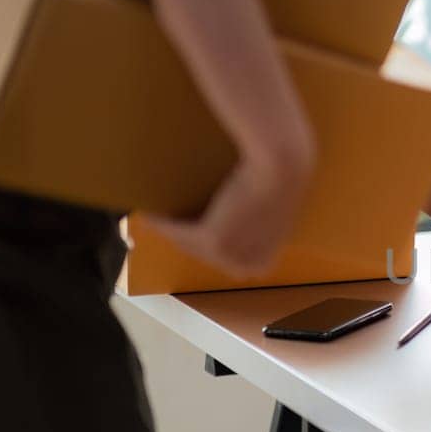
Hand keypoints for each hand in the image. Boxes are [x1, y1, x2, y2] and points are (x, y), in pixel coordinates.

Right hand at [145, 156, 311, 277]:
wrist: (282, 165)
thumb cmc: (280, 179)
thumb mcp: (269, 212)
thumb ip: (252, 225)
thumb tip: (230, 224)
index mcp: (261, 263)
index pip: (222, 258)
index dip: (201, 243)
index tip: (183, 230)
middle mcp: (246, 266)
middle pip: (201, 255)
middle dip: (181, 239)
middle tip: (164, 222)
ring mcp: (229, 256)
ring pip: (187, 244)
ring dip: (168, 230)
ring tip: (153, 216)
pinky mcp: (212, 241)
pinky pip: (177, 232)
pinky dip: (161, 223)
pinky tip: (149, 213)